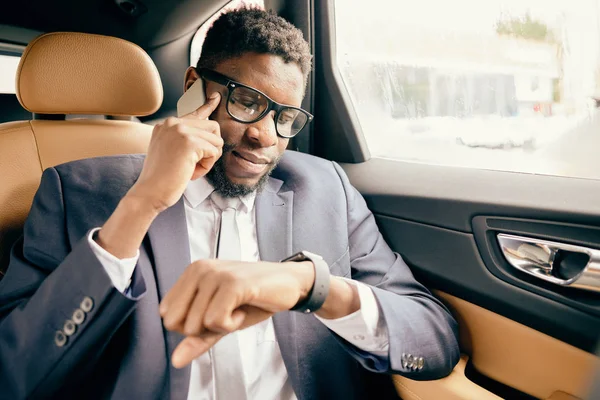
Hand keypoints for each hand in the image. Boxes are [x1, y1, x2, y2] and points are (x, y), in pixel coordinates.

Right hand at [129, 92, 222, 211]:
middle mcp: (173, 123)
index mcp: (167, 124)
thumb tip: (210, 133)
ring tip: (189, 168)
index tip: (216, 97)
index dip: (208, 105)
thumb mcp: (171, 151)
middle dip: (209, 149)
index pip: (195, 112)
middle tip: (193, 164)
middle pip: (213, 128)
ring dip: (208, 159)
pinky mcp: (189, 142)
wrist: (149, 192)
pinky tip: (190, 172)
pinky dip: (207, 166)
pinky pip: (214, 152)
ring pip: (216, 141)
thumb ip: (186, 139)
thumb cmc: (161, 178)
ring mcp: (181, 131)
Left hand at [159, 259, 314, 367]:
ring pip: (195, 324)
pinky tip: (244, 309)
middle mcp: (200, 269)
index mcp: (192, 272)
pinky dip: (232, 325)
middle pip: (177, 323)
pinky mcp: (232, 284)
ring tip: (238, 307)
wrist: (289, 284)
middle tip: (228, 311)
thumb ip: (197, 338)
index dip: (193, 325)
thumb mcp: (221, 321)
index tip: (217, 311)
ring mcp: (215, 275)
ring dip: (222, 325)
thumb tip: (176, 360)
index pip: (167, 315)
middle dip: (204, 327)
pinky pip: (215, 322)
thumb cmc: (253, 299)